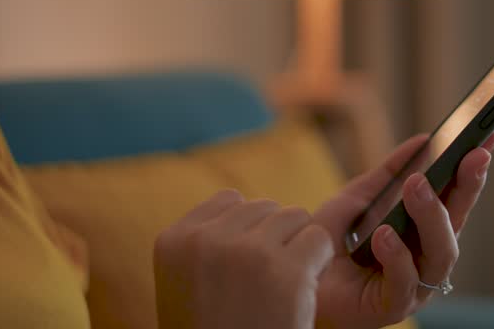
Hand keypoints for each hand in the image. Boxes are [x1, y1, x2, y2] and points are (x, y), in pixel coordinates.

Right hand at [153, 190, 333, 328]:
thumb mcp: (186, 286)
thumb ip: (206, 243)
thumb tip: (249, 204)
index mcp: (174, 240)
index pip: (230, 200)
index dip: (248, 230)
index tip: (246, 268)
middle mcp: (207, 240)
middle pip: (265, 206)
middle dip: (275, 238)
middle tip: (267, 283)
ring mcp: (247, 253)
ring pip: (295, 216)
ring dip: (299, 247)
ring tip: (283, 288)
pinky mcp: (288, 272)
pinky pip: (319, 239)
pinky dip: (319, 263)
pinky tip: (303, 293)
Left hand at [313, 132, 493, 327]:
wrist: (296, 278)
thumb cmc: (331, 242)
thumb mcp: (359, 197)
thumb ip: (389, 172)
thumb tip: (424, 140)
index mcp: (424, 232)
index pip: (456, 199)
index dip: (473, 171)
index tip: (487, 140)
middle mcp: (426, 258)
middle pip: (456, 223)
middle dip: (467, 187)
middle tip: (469, 156)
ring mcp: (415, 284)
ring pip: (440, 253)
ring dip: (431, 215)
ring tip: (417, 185)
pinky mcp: (392, 305)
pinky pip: (404, 281)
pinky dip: (397, 255)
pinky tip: (384, 233)